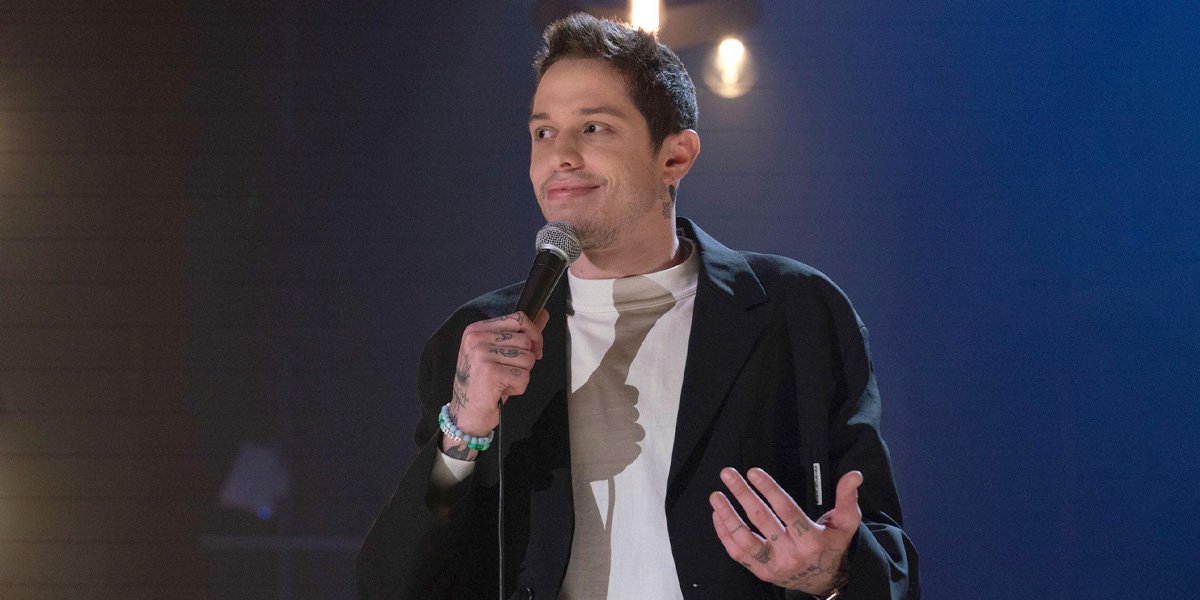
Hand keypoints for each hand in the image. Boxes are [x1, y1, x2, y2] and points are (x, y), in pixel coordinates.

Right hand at [447, 309, 548, 436]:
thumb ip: (520, 333)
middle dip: (526, 359)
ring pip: (527, 358)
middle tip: (511, 372)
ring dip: (522, 374)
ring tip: (504, 381)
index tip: (534, 350)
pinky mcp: (491, 373)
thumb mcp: (498, 353)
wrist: (466, 413)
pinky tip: (503, 390)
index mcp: (477, 329)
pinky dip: (519, 387)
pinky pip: (524, 376)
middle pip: (525, 339)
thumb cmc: (483, 383)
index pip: (517, 318)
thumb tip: (544, 314)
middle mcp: (477, 338)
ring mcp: (482, 355)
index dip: (533, 334)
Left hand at [710, 467, 861, 594]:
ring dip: (727, 515)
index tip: (753, 472)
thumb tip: (854, 475)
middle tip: (728, 474)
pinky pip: (738, 553)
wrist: (823, 581)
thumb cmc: (830, 547)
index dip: (768, 489)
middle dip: (742, 494)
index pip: (785, 510)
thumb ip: (847, 499)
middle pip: (761, 520)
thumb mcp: (845, 525)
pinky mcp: (761, 572)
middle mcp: (790, 553)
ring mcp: (773, 565)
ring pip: (744, 539)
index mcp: (810, 540)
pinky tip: (718, 515)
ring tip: (716, 495)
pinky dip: (725, 534)